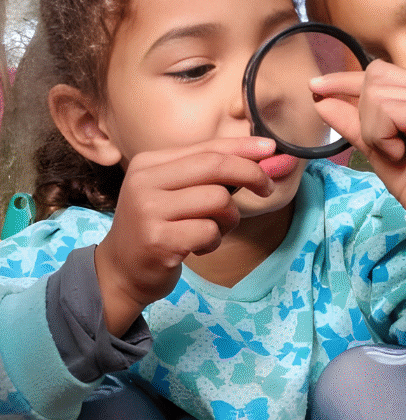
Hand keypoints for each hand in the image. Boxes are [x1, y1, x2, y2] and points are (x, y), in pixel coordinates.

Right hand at [94, 137, 275, 335]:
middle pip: (215, 166)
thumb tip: (261, 154)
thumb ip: (207, 172)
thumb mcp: (174, 192)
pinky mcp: (158, 240)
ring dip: (228, 219)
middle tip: (267, 188)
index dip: (243, 147)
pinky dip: (214, 240)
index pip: (206, 147)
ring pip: (218, 200)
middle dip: (251, 174)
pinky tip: (199, 248)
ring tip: (213, 231)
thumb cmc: (159, 228)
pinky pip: (209, 231)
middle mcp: (144, 181)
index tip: (271, 148)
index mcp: (149, 163)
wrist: (121, 272)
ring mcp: (148, 210)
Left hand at [310, 60, 405, 315]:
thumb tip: (321, 99)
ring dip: (373, 130)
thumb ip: (351, 120)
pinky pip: (387, 111)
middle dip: (365, 115)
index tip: (315, 87)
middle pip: (374, 76)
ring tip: (395, 152)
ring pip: (377, 93)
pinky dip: (382, 137)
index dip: (345, 79)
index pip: (378, 70)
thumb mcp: (374, 146)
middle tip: (386, 145)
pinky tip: (401, 154)